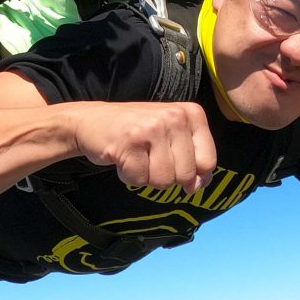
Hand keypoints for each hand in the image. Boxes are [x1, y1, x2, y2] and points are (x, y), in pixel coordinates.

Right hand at [74, 102, 216, 193]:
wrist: (91, 120)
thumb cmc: (137, 132)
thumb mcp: (172, 138)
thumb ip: (192, 159)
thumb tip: (198, 186)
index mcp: (192, 114)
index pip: (208, 162)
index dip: (193, 174)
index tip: (175, 164)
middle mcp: (175, 116)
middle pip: (186, 175)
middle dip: (166, 176)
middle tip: (150, 157)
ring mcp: (152, 128)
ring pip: (163, 181)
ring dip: (146, 177)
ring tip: (137, 156)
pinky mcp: (130, 141)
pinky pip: (139, 180)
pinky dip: (128, 176)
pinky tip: (123, 158)